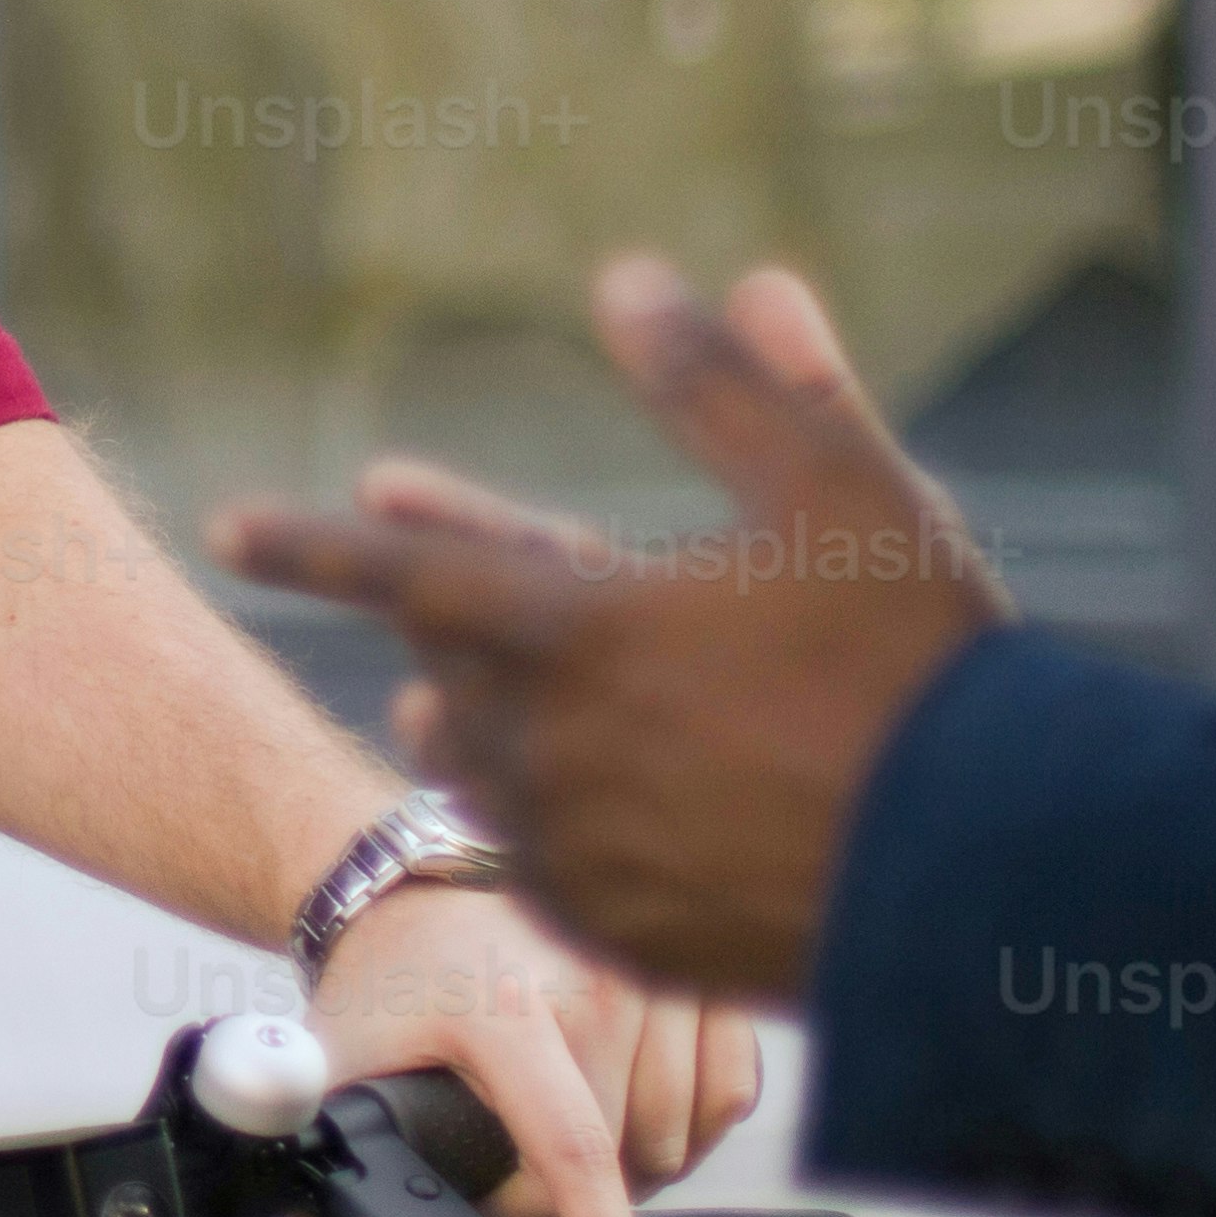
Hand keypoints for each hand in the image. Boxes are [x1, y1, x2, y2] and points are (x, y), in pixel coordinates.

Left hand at [215, 258, 1007, 1009]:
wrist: (989, 873)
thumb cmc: (916, 665)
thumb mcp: (836, 489)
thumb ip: (723, 383)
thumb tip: (629, 278)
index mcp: (576, 632)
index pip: (401, 572)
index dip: (310, 543)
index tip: (226, 527)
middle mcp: (549, 752)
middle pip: (449, 664)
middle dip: (441, 608)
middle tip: (430, 568)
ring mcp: (579, 856)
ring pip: (480, 771)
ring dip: (470, 718)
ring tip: (447, 697)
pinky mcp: (619, 937)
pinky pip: (538, 865)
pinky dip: (541, 816)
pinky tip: (568, 803)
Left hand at [304, 856, 765, 1216]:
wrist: (420, 894)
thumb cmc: (386, 987)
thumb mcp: (339, 1064)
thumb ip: (331, 1160)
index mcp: (500, 1007)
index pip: (575, 1149)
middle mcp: (591, 981)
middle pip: (627, 1160)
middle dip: (577, 1207)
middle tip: (524, 1192)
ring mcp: (650, 975)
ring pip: (680, 1138)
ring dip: (636, 1173)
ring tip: (572, 1156)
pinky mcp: (692, 975)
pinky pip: (728, 1092)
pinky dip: (691, 1128)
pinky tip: (636, 1118)